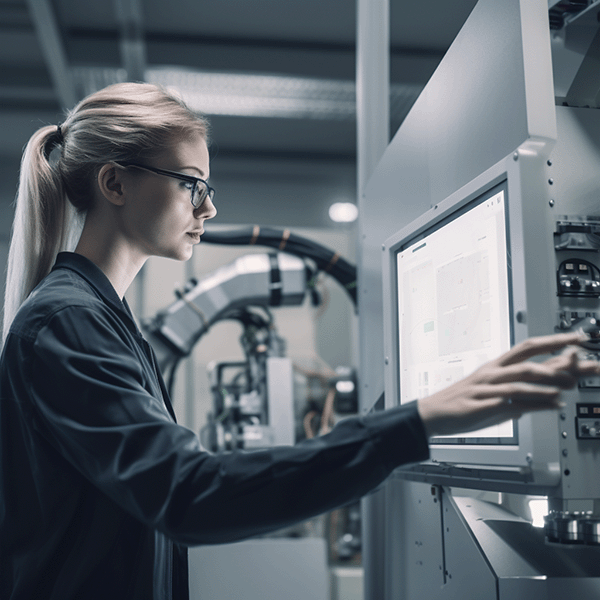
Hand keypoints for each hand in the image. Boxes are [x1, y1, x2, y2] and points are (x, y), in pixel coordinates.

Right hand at [417, 331, 599, 437]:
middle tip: (586, 360)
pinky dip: (536, 403)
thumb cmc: (465, 403)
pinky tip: (553, 404)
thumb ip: (525, 389)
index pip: (529, 347)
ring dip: (548, 380)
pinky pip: (512, 402)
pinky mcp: (483, 406)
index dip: (554, 341)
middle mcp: (493, 373)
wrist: (433, 414)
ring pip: (521, 378)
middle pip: (529, 359)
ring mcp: (488, 388)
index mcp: (496, 366)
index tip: (579, 339)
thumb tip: (556, 390)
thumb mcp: (496, 392)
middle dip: (558, 357)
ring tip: (570, 384)